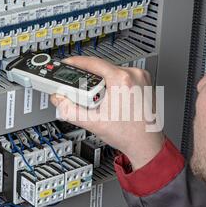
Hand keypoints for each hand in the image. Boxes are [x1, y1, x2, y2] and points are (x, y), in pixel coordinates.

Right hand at [50, 56, 164, 169]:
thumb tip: (59, 99)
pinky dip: (114, 83)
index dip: (75, 62)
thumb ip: (70, 110)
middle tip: (81, 90)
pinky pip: (124, 76)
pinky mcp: (145, 82)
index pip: (92, 62)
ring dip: (102, 81)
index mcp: (122, 80)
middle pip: (102, 68)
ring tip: (99, 98)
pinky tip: (111, 98)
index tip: (67, 63)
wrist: (146, 144)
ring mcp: (142, 77)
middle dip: (89, 77)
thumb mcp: (93, 123)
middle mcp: (134, 74)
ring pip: (113, 72)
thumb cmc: (128, 134)